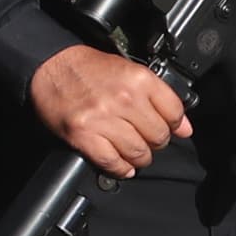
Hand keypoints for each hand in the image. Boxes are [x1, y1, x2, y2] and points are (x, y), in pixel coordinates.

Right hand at [29, 46, 189, 180]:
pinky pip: (112, 162)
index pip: (174, 113)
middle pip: (158, 137)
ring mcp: (102, 119)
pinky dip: (120, 169)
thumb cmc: (89, 69)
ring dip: (139, 158)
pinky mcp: (84, 135)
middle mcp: (123, 99)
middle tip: (147, 140)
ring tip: (133, 153)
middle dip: (156, 143)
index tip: (168, 128)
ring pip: (138, 153)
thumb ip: (159, 98)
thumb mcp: (130, 72)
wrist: (51, 67)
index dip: (174, 125)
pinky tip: (121, 165)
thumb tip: (184, 127)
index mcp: (139, 79)